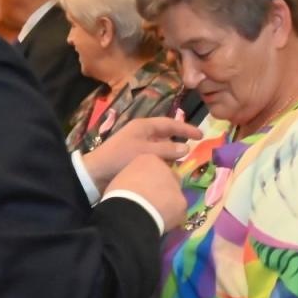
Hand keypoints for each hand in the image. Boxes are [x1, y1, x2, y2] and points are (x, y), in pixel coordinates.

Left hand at [83, 117, 200, 189]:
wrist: (96, 174)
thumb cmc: (120, 157)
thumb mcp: (146, 152)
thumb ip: (168, 150)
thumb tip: (186, 148)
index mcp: (143, 126)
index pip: (170, 123)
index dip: (186, 128)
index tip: (201, 135)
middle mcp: (142, 134)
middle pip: (166, 135)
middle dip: (180, 142)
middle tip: (195, 149)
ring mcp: (138, 146)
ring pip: (161, 148)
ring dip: (171, 155)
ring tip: (183, 164)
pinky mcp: (135, 159)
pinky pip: (154, 158)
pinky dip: (163, 163)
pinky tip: (169, 172)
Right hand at [107, 155, 187, 228]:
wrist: (130, 211)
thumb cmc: (120, 193)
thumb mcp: (122, 177)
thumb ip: (135, 176)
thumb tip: (138, 185)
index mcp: (149, 159)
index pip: (156, 165)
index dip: (151, 178)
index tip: (145, 187)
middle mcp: (166, 169)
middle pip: (169, 177)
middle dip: (163, 187)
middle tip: (152, 199)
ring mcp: (176, 186)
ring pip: (175, 194)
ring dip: (168, 202)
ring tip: (156, 213)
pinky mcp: (182, 203)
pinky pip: (179, 211)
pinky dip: (172, 216)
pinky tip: (161, 222)